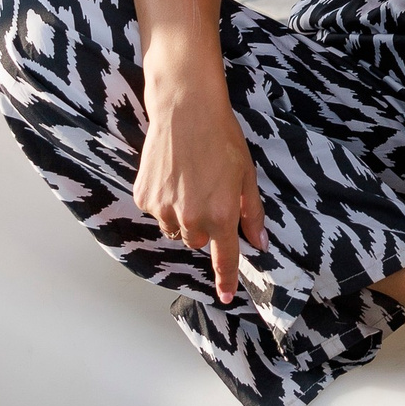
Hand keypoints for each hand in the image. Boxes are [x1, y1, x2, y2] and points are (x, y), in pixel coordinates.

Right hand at [133, 60, 265, 305]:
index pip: (224, 259)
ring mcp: (163, 210)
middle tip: (208, 195)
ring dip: (182, 217)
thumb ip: (253, 213)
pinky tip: (171, 175)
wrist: (185, 109)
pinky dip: (163, 202)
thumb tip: (260, 243)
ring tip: (188, 182)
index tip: (227, 296)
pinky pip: (156, 212)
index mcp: (221, 215)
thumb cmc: (221, 138)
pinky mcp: (144, 198)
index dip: (226, 280)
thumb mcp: (246, 174)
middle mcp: (191, 219)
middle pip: (197, 242)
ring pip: (175, 229)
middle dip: (204, 228)